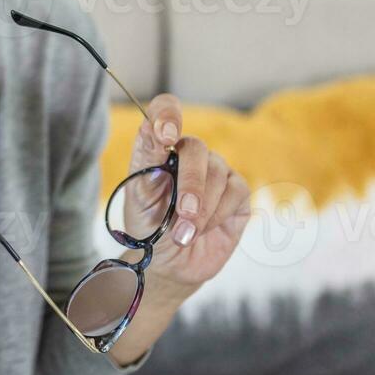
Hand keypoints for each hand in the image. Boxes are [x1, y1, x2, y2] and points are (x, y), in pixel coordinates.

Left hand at [122, 95, 250, 302]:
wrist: (169, 264)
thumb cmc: (149, 227)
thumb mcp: (138, 196)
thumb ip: (146, 160)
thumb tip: (154, 130)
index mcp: (160, 148)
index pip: (165, 110)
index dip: (167, 114)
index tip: (165, 135)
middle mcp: (189, 155)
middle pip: (196, 148)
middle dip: (190, 185)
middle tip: (182, 215)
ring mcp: (216, 172)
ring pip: (217, 173)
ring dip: (201, 210)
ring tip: (183, 234)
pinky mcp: (237, 193)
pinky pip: (235, 192)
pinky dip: (217, 214)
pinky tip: (202, 230)